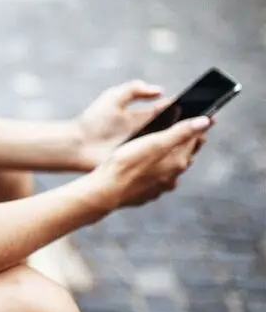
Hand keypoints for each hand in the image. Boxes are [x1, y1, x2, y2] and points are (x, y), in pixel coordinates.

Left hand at [73, 80, 208, 170]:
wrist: (76, 144)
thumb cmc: (93, 120)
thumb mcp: (113, 98)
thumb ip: (135, 89)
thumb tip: (161, 90)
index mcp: (142, 115)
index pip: (170, 109)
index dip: (188, 107)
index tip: (206, 105)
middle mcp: (146, 131)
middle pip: (175, 128)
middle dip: (191, 126)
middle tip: (210, 124)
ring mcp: (143, 147)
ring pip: (170, 146)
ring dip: (185, 144)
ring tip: (201, 140)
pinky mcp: (139, 161)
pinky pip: (160, 161)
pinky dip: (172, 160)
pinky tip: (184, 159)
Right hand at [93, 116, 210, 208]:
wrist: (107, 190)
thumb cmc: (127, 163)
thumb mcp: (154, 142)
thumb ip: (180, 132)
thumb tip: (205, 122)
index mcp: (178, 161)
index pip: (195, 140)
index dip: (198, 127)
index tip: (204, 118)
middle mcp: (173, 175)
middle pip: (185, 155)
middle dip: (187, 142)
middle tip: (189, 131)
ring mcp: (161, 186)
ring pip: (171, 168)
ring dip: (172, 158)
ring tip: (167, 147)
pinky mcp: (147, 193)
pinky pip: (158, 179)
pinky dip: (158, 171)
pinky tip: (149, 167)